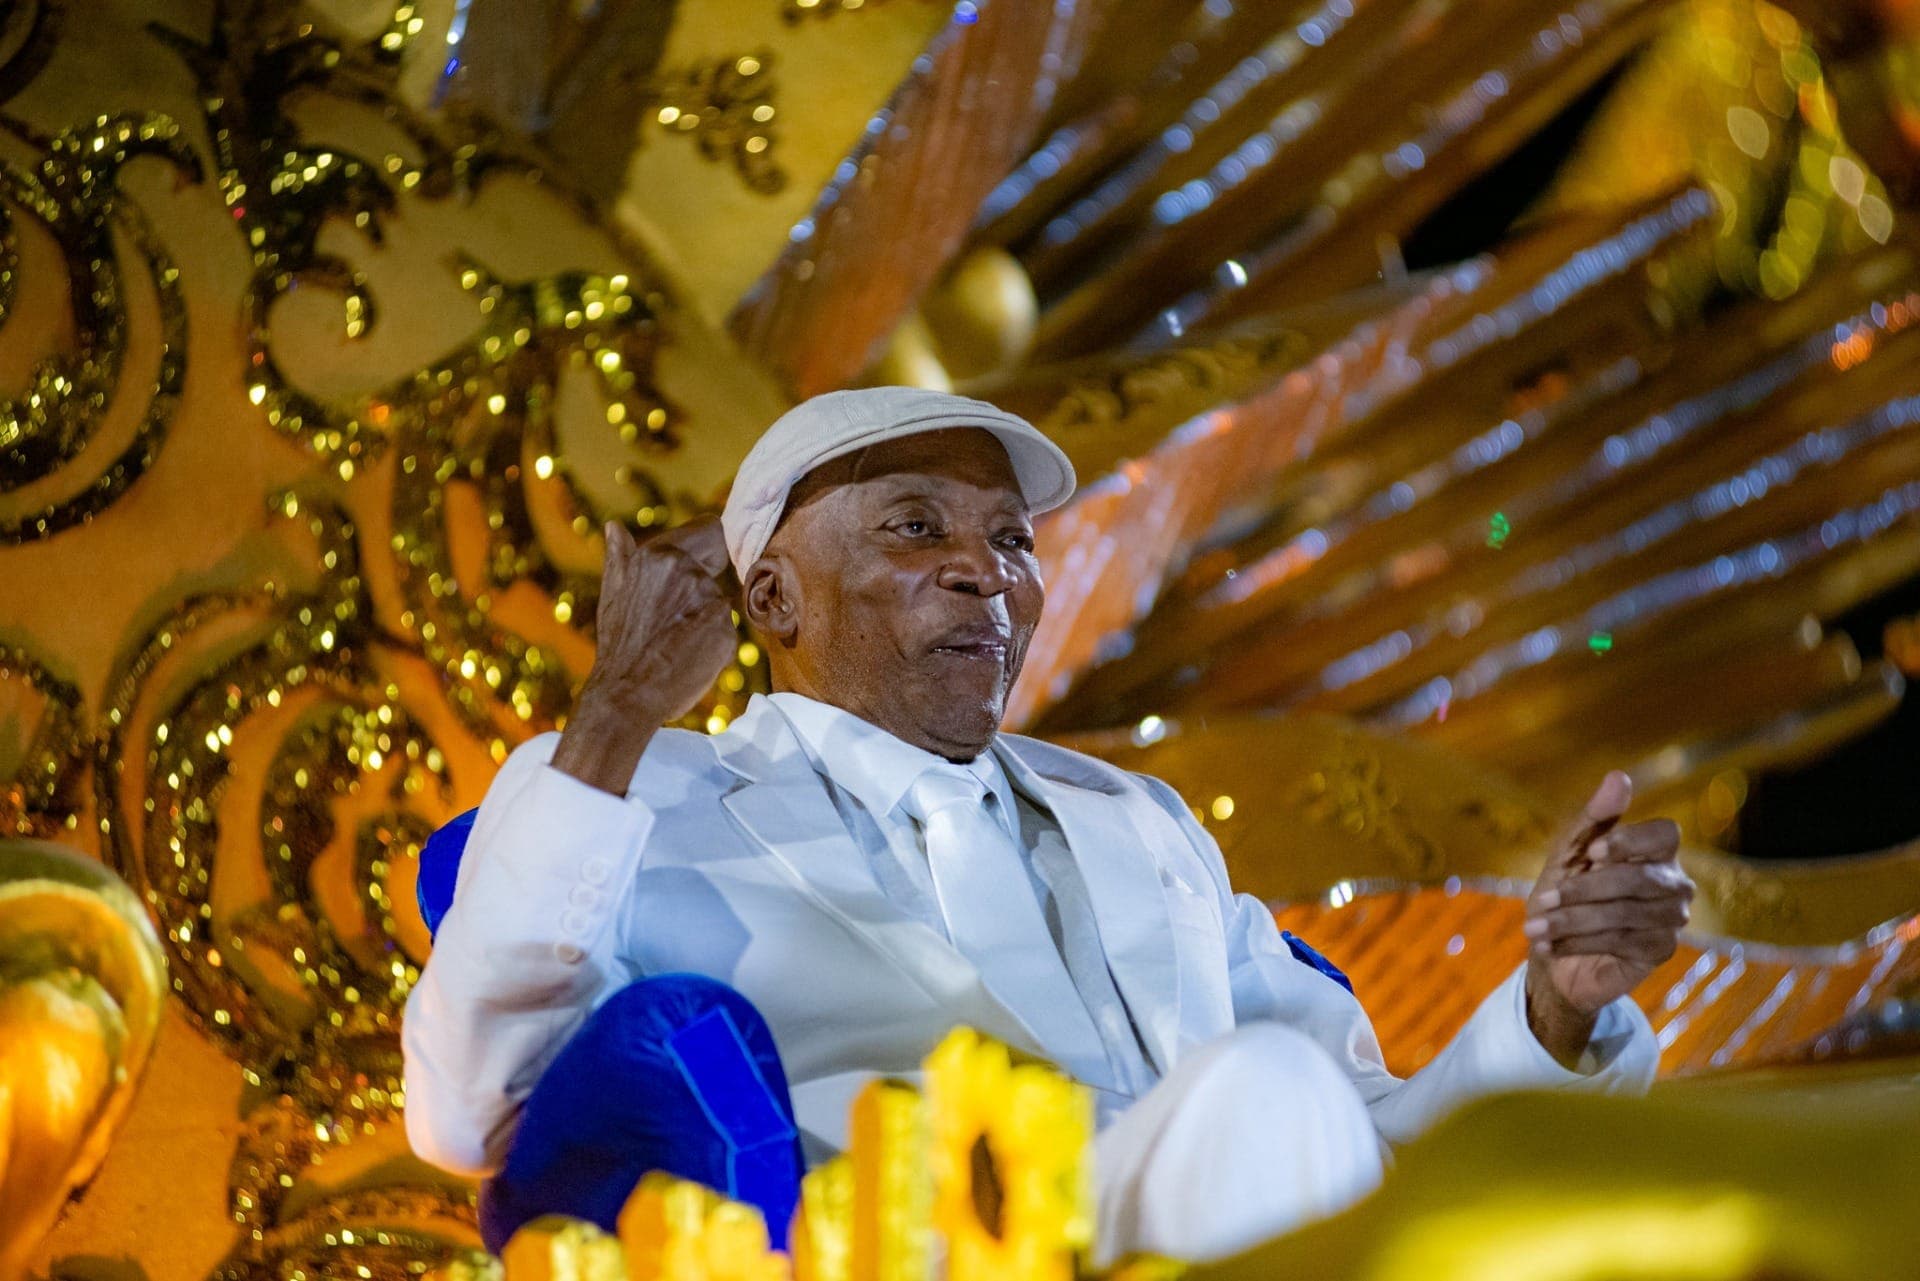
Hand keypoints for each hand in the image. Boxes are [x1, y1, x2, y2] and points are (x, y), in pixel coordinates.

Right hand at [551, 516, 738, 794]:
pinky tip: (687, 656)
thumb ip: (620, 556)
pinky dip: (712, 644)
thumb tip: (614, 525)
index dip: (712, 547)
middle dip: (700, 592)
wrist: (625, 695)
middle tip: (673, 621)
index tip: (707, 563)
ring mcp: (710, 601)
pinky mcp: (725, 632)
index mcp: (660, 555)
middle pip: (715, 573)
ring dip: (704, 620)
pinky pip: (725, 632)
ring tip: (675, 642)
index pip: (711, 530)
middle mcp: (688, 572)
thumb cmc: (619, 644)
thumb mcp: (613, 593)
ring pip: (719, 604)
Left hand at [1521, 771, 1692, 1065]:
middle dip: (1584, 890)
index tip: (1590, 852)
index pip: (1664, 834)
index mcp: (1657, 850)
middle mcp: (1674, 882)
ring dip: (1572, 921)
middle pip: (1638, 878)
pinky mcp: (1660, 950)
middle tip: (1542, 899)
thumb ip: (1594, 816)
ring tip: (1534, 926)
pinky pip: (1621, 942)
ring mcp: (1672, 918)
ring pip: (1624, 914)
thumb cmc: (1567, 890)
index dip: (1629, 841)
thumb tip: (1619, 776)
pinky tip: (1549, 946)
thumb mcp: (1569, 851)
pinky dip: (1578, 943)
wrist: (1556, 948)